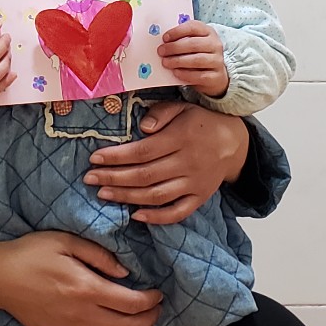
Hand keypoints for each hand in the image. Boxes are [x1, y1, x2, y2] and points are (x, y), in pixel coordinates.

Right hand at [0, 233, 161, 325]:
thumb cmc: (31, 254)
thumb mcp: (66, 241)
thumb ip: (99, 255)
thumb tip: (125, 273)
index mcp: (86, 288)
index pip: (132, 303)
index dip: (151, 301)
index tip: (157, 293)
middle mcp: (81, 315)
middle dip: (149, 319)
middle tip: (156, 309)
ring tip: (142, 325)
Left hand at [84, 101, 248, 225]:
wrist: (235, 141)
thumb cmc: (200, 122)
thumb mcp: (182, 107)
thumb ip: (161, 113)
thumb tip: (144, 128)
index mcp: (181, 138)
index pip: (143, 151)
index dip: (116, 157)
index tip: (94, 158)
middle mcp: (188, 163)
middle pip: (145, 175)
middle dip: (113, 178)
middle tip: (90, 179)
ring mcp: (194, 183)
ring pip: (156, 196)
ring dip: (127, 197)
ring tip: (104, 194)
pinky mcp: (200, 198)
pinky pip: (177, 212)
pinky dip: (157, 218)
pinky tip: (136, 215)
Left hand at [158, 20, 228, 96]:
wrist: (215, 74)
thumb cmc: (199, 54)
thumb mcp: (193, 42)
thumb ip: (181, 39)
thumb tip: (164, 42)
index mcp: (208, 32)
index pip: (193, 27)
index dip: (177, 32)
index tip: (165, 38)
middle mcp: (215, 45)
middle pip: (194, 44)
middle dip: (175, 47)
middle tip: (161, 51)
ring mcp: (217, 61)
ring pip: (197, 60)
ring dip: (178, 61)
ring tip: (166, 62)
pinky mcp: (216, 76)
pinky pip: (200, 75)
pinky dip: (186, 74)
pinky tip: (176, 72)